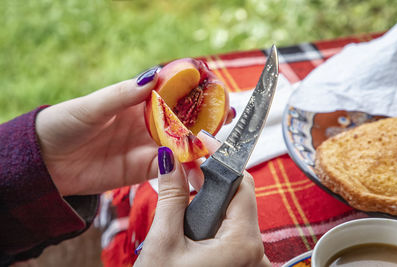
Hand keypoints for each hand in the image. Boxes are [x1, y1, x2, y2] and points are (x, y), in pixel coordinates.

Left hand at [36, 67, 235, 195]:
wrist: (48, 162)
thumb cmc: (66, 124)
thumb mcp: (93, 106)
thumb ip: (122, 95)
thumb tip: (151, 76)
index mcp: (137, 103)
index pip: (172, 94)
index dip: (193, 91)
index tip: (213, 89)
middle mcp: (147, 124)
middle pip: (183, 120)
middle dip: (206, 119)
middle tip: (226, 119)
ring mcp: (147, 146)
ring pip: (181, 145)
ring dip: (200, 146)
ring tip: (217, 147)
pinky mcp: (142, 169)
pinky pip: (169, 169)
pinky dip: (184, 170)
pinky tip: (197, 171)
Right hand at [134, 134, 270, 266]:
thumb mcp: (163, 242)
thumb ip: (172, 196)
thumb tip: (170, 159)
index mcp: (243, 245)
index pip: (242, 185)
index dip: (222, 160)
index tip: (204, 143)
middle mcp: (256, 255)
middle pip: (239, 199)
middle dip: (213, 179)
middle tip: (187, 164)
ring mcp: (250, 263)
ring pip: (235, 216)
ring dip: (211, 199)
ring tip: (186, 186)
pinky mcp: (240, 266)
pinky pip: (232, 233)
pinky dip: (214, 219)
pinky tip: (193, 215)